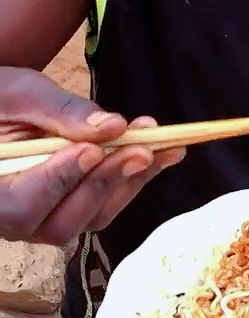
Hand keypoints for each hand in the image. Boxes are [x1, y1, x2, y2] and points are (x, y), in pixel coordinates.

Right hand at [0, 68, 184, 244]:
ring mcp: (44, 218)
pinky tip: (162, 152)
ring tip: (161, 147)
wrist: (2, 107)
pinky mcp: (70, 207)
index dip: (58, 181)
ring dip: (127, 182)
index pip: (19, 205)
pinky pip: (104, 205)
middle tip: (141, 149)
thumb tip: (113, 127)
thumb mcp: (21, 93)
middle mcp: (12, 218)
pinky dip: (132, 179)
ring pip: (88, 219)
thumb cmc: (0, 100)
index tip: (91, 151)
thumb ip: (60, 111)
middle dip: (104, 183)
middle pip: (60, 224)